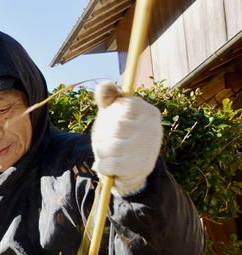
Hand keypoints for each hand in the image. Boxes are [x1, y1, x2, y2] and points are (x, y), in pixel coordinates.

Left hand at [91, 80, 162, 195]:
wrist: (130, 170)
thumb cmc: (120, 136)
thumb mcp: (114, 113)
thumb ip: (109, 97)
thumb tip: (103, 85)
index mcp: (149, 112)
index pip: (123, 105)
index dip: (112, 114)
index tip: (117, 122)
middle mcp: (153, 129)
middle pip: (114, 127)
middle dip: (104, 136)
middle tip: (112, 141)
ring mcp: (147, 149)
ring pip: (108, 146)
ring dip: (102, 152)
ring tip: (111, 154)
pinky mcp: (138, 168)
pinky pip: (106, 165)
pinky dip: (102, 167)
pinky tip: (110, 166)